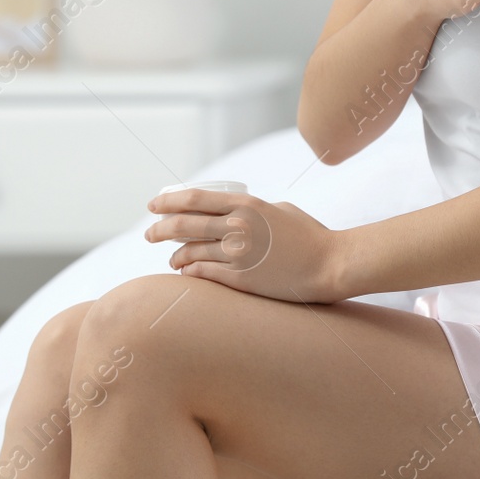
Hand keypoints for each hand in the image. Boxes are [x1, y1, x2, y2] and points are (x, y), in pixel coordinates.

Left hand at [144, 187, 345, 303]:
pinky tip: (186, 272)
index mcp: (247, 204)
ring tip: (171, 260)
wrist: (329, 265)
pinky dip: (189, 271)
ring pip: (189, 252)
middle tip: (150, 234)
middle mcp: (238, 227)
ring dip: (174, 256)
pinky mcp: (240, 279)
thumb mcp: (280, 210)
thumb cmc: (310, 236)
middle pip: (183, 225)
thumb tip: (229, 215)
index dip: (168, 201)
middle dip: (159, 230)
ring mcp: (237, 254)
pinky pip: (203, 273)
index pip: (195, 199)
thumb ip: (252, 210)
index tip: (154, 205)